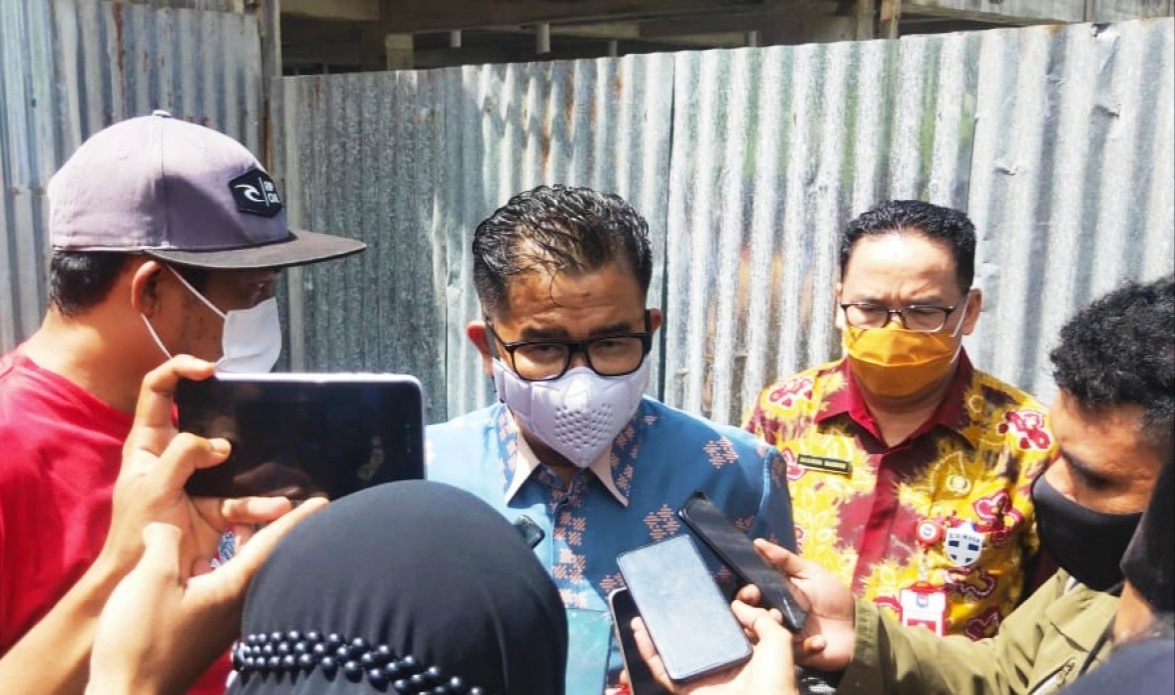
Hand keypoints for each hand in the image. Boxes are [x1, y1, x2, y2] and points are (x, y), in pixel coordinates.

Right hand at [88, 497, 326, 694]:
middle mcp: (238, 606)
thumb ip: (165, 541)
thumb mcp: (150, 579)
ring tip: (239, 523)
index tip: (322, 501)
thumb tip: (168, 525)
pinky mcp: (205, 633)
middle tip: (285, 504)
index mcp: (233, 588)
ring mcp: (222, 623)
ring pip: (242, 575)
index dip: (295, 519)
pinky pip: (223, 589)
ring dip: (243, 548)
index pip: (273, 545)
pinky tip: (200, 559)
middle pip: (264, 560)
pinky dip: (220, 567)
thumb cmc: (140, 641)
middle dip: (274, 531)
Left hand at [98, 355, 292, 577]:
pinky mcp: (218, 505)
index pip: (158, 390)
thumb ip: (182, 458)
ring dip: (256, 473)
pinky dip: (260, 506)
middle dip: (234, 418)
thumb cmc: (134, 531)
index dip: (180, 370)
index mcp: (149, 442)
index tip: (210, 372)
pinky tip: (277, 509)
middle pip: (206, 421)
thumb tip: (221, 446)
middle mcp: (175, 455)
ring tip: (279, 482)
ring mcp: (200, 480)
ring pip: (234, 463)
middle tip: (258, 412)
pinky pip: (243, 499)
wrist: (139, 581)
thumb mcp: (152, 489)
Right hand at [633, 600, 798, 694]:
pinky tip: (640, 630)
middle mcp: (722, 665)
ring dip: (657, 632)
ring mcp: (702, 677)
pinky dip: (648, 651)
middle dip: (681, 619)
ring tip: (647, 611)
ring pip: (673, 652)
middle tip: (670, 599)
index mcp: (746, 655)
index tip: (706, 593)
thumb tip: (737, 605)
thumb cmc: (775, 683)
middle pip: (695, 638)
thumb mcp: (778, 642)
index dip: (716, 611)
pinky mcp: (685, 688)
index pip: (726, 628)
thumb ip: (761, 618)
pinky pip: (662, 669)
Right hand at [740, 539, 856, 670]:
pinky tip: (819, 640)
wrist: (858, 625)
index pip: (750, 596)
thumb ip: (785, 560)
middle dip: (749, 613)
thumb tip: (757, 543)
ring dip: (771, 629)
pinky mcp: (796, 654)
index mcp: (775, 596)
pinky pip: (789, 653)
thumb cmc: (833, 595)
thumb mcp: (811, 572)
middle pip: (748, 617)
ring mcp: (783, 636)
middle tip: (764, 609)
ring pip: (763, 637)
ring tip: (784, 622)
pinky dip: (804, 647)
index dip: (746, 594)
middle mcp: (774, 616)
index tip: (752, 591)